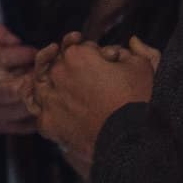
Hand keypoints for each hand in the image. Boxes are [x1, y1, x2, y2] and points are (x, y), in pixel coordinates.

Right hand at [0, 23, 37, 135]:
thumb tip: (12, 37)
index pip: (1, 59)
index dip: (22, 53)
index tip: (34, 51)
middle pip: (14, 89)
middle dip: (34, 79)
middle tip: (45, 72)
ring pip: (23, 108)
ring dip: (39, 97)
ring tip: (47, 86)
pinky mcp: (1, 127)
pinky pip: (26, 125)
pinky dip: (38, 114)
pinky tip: (44, 103)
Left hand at [30, 33, 155, 172]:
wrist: (133, 141)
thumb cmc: (138, 101)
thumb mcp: (142, 67)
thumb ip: (136, 49)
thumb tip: (132, 41)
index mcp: (77, 55)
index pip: (77, 47)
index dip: (92, 54)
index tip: (105, 63)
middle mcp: (58, 74)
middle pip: (58, 64)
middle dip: (71, 68)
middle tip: (90, 79)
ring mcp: (49, 99)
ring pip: (42, 85)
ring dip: (53, 85)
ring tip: (71, 92)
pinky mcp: (47, 123)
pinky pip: (40, 112)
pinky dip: (48, 110)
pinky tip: (59, 110)